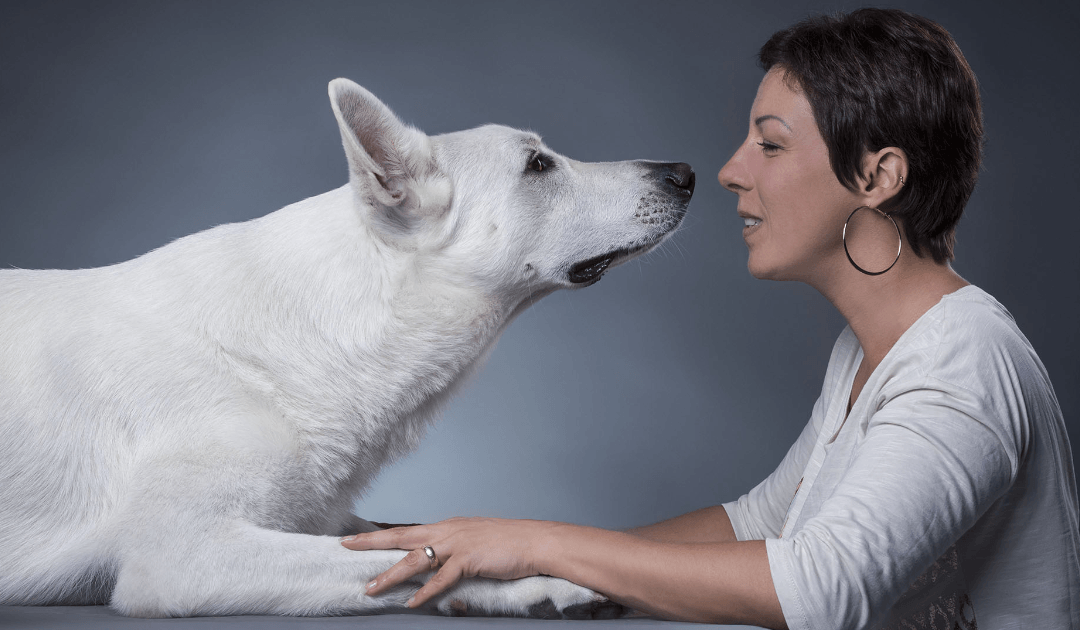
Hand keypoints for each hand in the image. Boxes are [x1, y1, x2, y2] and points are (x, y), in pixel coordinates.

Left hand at [341, 517, 554, 607]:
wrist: (535, 541)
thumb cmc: (509, 543)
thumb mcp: (475, 540)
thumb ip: (454, 551)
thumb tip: (439, 565)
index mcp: (448, 526)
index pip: (408, 531)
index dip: (382, 535)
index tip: (358, 537)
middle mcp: (447, 531)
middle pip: (402, 536)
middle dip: (372, 542)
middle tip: (346, 546)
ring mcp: (457, 544)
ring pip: (415, 560)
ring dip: (391, 575)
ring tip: (371, 588)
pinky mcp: (469, 559)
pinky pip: (441, 579)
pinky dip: (426, 592)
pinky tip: (413, 602)